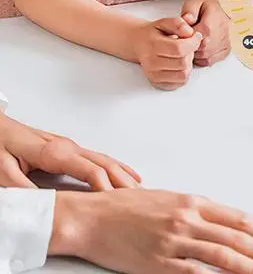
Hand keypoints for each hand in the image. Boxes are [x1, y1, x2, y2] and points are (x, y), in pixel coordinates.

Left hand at [0, 113, 139, 189]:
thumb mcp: (4, 171)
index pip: (89, 170)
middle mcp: (67, 147)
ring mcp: (69, 146)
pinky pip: (96, 158)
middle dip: (122, 179)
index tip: (116, 200)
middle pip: (103, 163)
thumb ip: (23, 188)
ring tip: (138, 185)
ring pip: (103, 159)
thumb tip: (45, 206)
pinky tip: (121, 171)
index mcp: (55, 152)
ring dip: (122, 172)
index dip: (105, 185)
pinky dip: (114, 165)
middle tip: (140, 194)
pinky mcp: (67, 149)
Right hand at [50, 189, 252, 273]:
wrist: (93, 216)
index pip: (239, 219)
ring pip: (223, 256)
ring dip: (252, 267)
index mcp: (193, 201)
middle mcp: (189, 219)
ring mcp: (175, 242)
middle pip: (238, 238)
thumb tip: (224, 225)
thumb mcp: (169, 200)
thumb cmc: (127, 207)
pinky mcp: (159, 263)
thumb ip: (197, 213)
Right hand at [132, 17, 202, 89]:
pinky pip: (180, 82)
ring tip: (183, 55)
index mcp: (152, 45)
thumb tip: (190, 33)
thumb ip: (179, 24)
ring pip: (183, 75)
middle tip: (188, 45)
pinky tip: (179, 63)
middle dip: (191, 52)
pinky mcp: (158, 83)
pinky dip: (184, 73)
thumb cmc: (153, 33)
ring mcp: (153, 75)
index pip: (179, 48)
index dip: (193, 42)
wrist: (138, 44)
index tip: (196, 36)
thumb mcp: (165, 22)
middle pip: (183, 62)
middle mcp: (151, 63)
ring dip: (188, 64)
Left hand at [182, 0, 230, 66]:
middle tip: (187, 37)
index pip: (195, 38)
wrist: (216, 9)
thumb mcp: (193, 3)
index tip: (183, 33)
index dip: (186, 38)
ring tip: (193, 41)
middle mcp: (221, 34)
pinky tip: (199, 48)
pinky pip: (209, 61)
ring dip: (196, 52)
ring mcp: (224, 43)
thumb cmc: (203, 7)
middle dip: (190, 46)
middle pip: (199, 49)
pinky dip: (202, 58)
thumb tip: (187, 19)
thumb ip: (188, 11)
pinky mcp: (225, 50)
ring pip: (204, 57)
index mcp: (212, 22)